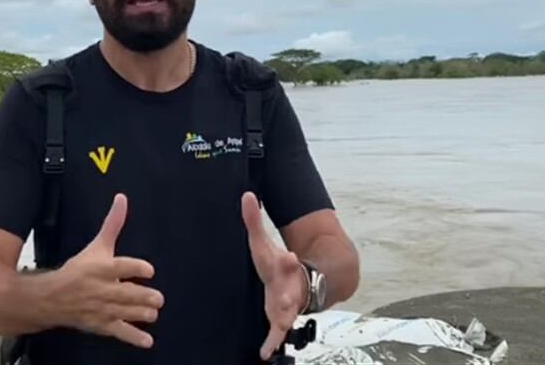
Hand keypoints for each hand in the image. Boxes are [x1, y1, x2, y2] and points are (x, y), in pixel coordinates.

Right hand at [52, 193, 164, 347]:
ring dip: (141, 314)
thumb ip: (113, 224)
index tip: (149, 270)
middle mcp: (102, 288)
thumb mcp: (96, 245)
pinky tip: (147, 340)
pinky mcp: (102, 324)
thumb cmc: (78, 270)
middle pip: (125, 293)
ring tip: (153, 312)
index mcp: (101, 268)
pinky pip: (119, 331)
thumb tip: (122, 199)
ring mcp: (102, 308)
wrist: (52, 297)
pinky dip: (134, 337)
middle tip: (158, 297)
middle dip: (143, 296)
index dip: (135, 268)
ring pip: (124, 311)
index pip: (120, 266)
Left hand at [241, 192, 308, 360]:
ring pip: (287, 314)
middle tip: (289, 298)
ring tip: (280, 327)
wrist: (298, 282)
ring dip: (283, 320)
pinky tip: (265, 354)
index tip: (291, 256)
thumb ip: (253, 220)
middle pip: (290, 291)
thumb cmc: (275, 261)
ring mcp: (287, 304)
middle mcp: (288, 286)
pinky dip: (272, 343)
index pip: (286, 262)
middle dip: (290, 294)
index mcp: (282, 266)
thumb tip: (246, 195)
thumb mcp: (262, 241)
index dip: (289, 260)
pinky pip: (277, 334)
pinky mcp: (280, 319)